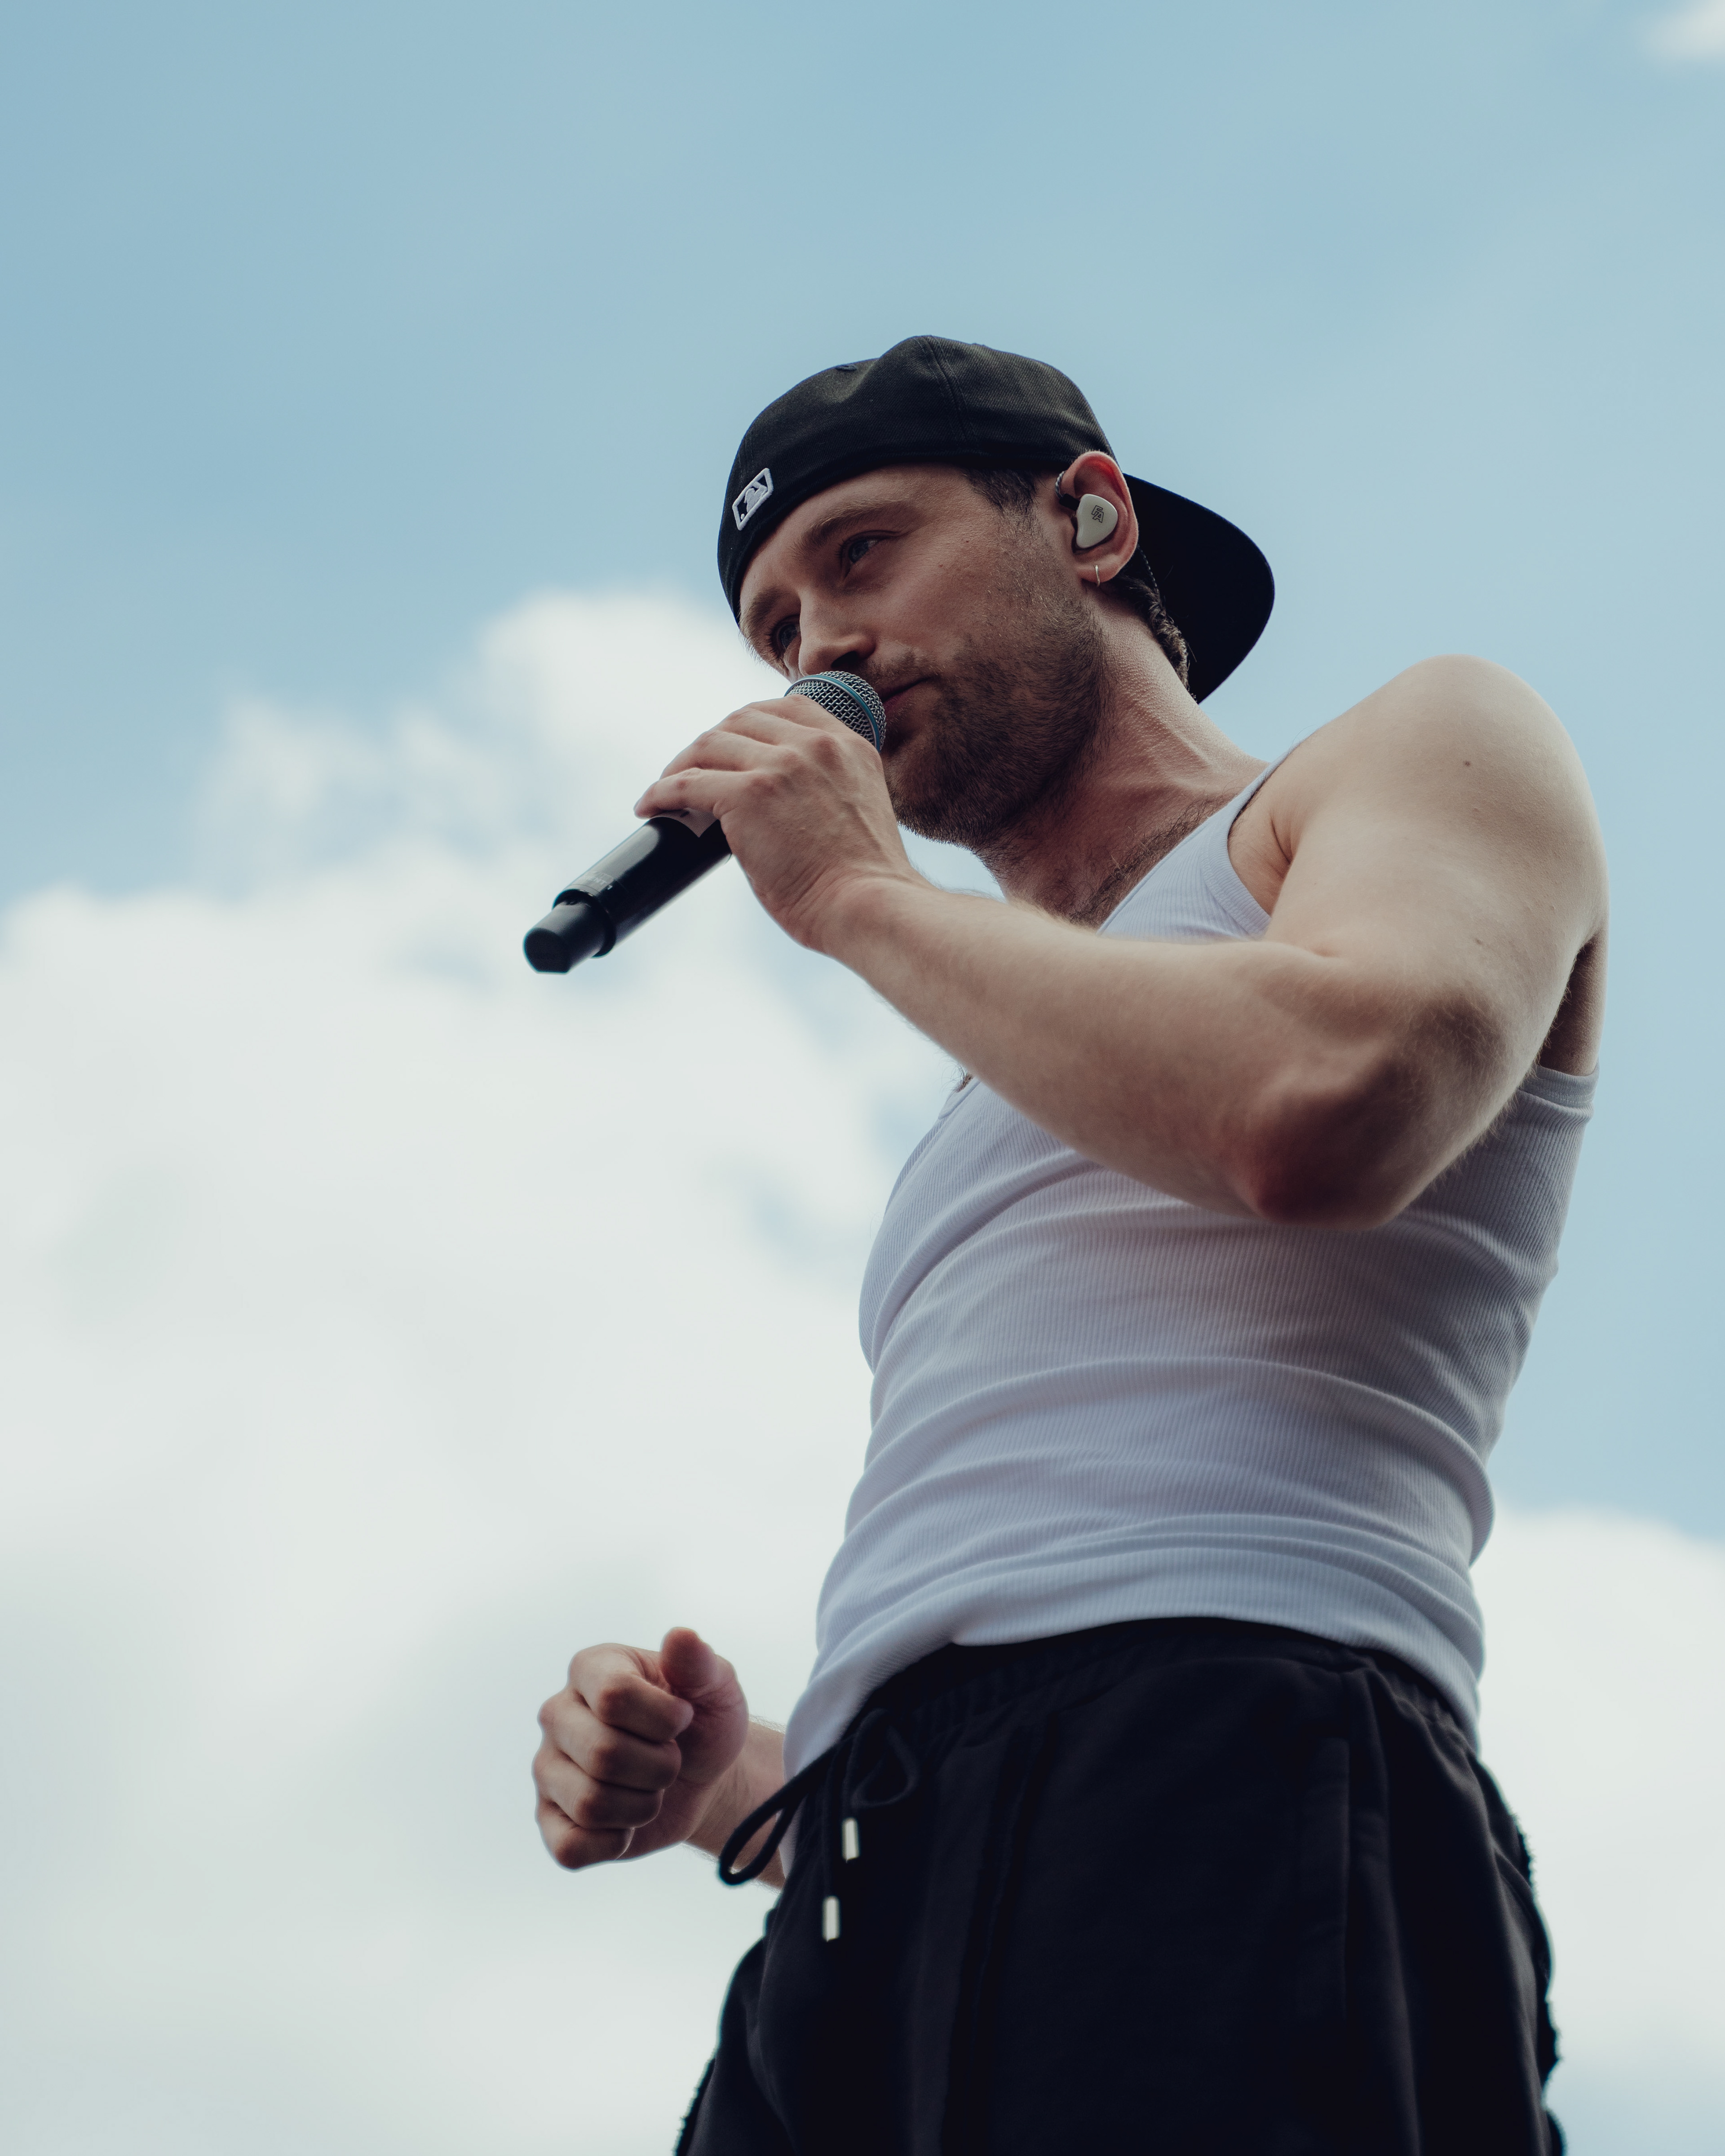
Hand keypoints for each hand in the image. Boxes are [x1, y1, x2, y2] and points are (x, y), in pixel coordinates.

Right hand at [534, 1627, 749, 1869]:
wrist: (702, 1776)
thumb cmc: (702, 1721)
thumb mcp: (715, 1686)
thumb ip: (699, 1662)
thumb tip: (680, 1636)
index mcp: (592, 1668)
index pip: (613, 1697)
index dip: (664, 1720)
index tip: (683, 1719)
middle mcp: (558, 1713)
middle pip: (603, 1754)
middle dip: (659, 1768)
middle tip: (669, 1760)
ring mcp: (547, 1768)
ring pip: (590, 1804)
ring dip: (643, 1806)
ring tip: (651, 1789)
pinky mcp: (549, 1819)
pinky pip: (570, 1847)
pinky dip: (614, 1842)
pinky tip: (627, 1823)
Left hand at [633, 697, 920, 952]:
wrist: (869, 906)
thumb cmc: (863, 881)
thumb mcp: (858, 808)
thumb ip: (827, 787)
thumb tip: (778, 800)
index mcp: (848, 746)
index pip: (785, 709)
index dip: (747, 724)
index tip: (730, 746)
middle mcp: (816, 745)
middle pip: (741, 720)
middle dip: (711, 743)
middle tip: (692, 770)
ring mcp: (781, 765)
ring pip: (710, 745)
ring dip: (681, 764)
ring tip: (667, 789)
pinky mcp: (749, 794)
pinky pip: (687, 783)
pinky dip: (661, 793)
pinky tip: (649, 807)